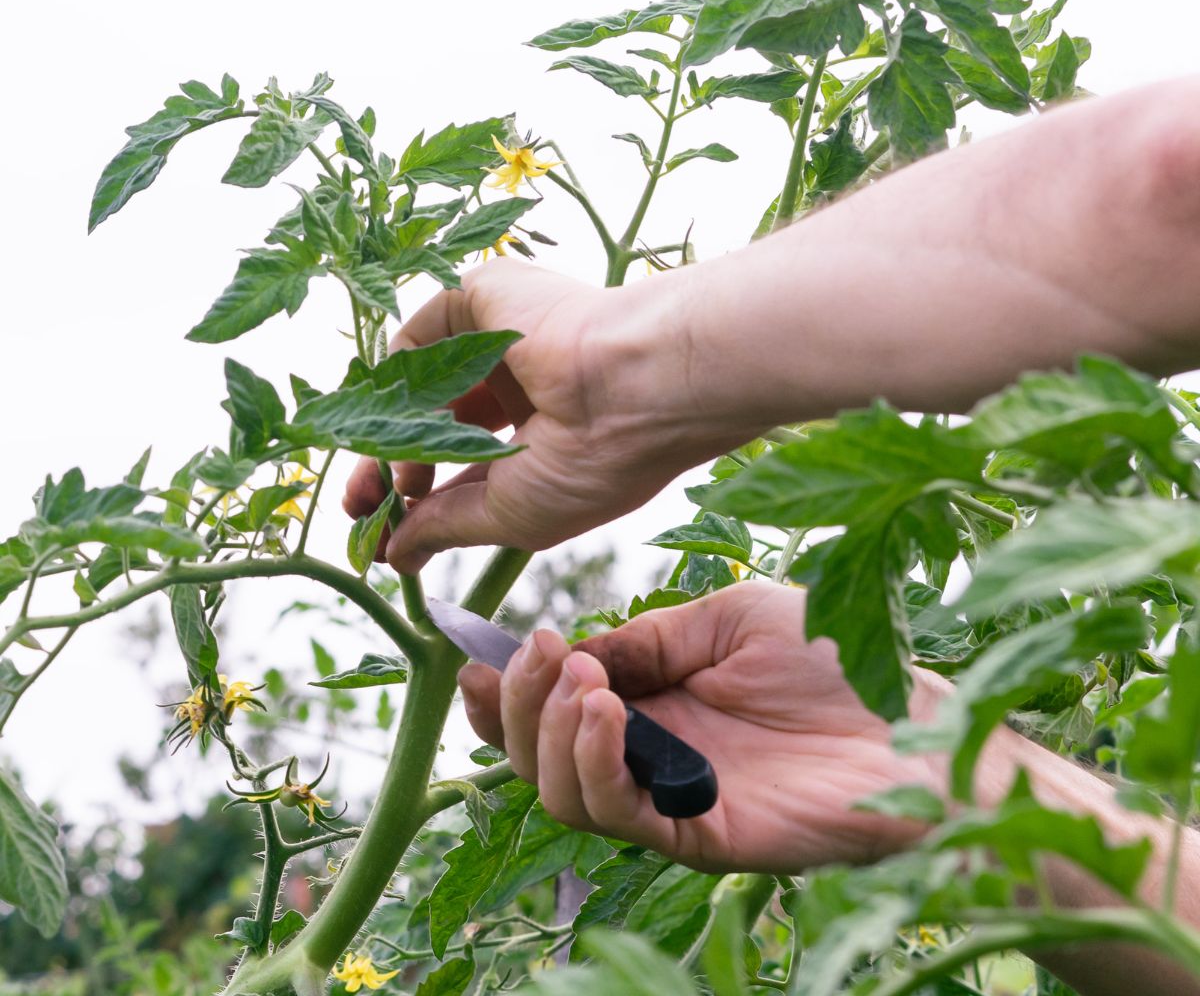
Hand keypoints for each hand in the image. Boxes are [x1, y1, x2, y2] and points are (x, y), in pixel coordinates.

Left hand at [343, 259, 746, 572]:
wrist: (633, 386)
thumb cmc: (593, 462)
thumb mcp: (512, 516)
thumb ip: (446, 527)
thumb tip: (400, 557)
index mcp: (542, 431)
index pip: (463, 466)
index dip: (418, 503)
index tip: (383, 538)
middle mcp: (520, 382)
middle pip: (431, 426)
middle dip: (389, 471)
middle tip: (362, 507)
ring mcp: (501, 338)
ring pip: (419, 388)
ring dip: (393, 438)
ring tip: (402, 478)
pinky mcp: (484, 297)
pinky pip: (419, 339)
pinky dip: (400, 384)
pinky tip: (411, 425)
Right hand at [457, 581, 950, 873]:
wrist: (917, 725)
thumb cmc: (834, 660)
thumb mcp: (726, 618)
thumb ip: (647, 638)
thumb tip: (573, 652)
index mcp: (654, 698)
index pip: (555, 704)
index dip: (508, 686)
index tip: (481, 652)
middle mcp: (651, 751)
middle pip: (538, 750)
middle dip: (516, 703)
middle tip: (538, 653)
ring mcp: (670, 796)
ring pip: (561, 789)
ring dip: (548, 731)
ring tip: (579, 680)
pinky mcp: (697, 833)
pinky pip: (618, 815)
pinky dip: (592, 762)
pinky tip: (605, 713)